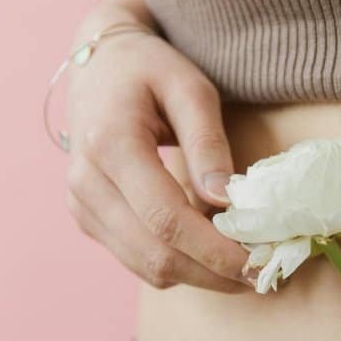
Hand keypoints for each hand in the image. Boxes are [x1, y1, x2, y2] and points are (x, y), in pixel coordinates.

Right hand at [62, 4, 250, 292]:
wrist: (98, 65)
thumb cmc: (149, 69)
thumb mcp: (191, 90)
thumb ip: (208, 144)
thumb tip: (227, 202)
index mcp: (110, 144)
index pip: (165, 218)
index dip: (213, 250)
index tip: (256, 265)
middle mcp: (86, 182)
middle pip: (154, 253)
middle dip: (212, 273)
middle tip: (260, 276)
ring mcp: (80, 204)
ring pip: (144, 266)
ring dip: (198, 276)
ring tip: (242, 269)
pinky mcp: (85, 217)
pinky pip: (135, 258)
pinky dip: (176, 264)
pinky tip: (209, 254)